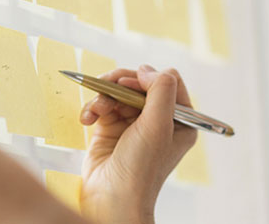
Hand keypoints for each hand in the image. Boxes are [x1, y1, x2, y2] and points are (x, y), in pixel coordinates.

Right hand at [79, 65, 196, 223]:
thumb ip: (160, 91)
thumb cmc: (141, 168)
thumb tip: (148, 69)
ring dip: (105, 95)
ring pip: (119, 92)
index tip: (134, 83)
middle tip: (109, 84)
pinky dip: (93, 107)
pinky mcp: (111, 129)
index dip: (150, 77)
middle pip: (141, 83)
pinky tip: (87, 119)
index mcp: (181, 120)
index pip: (169, 82)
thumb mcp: (158, 125)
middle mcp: (159, 120)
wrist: (111, 200)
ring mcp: (134, 124)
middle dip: (122, 82)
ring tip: (97, 109)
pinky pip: (103, 105)